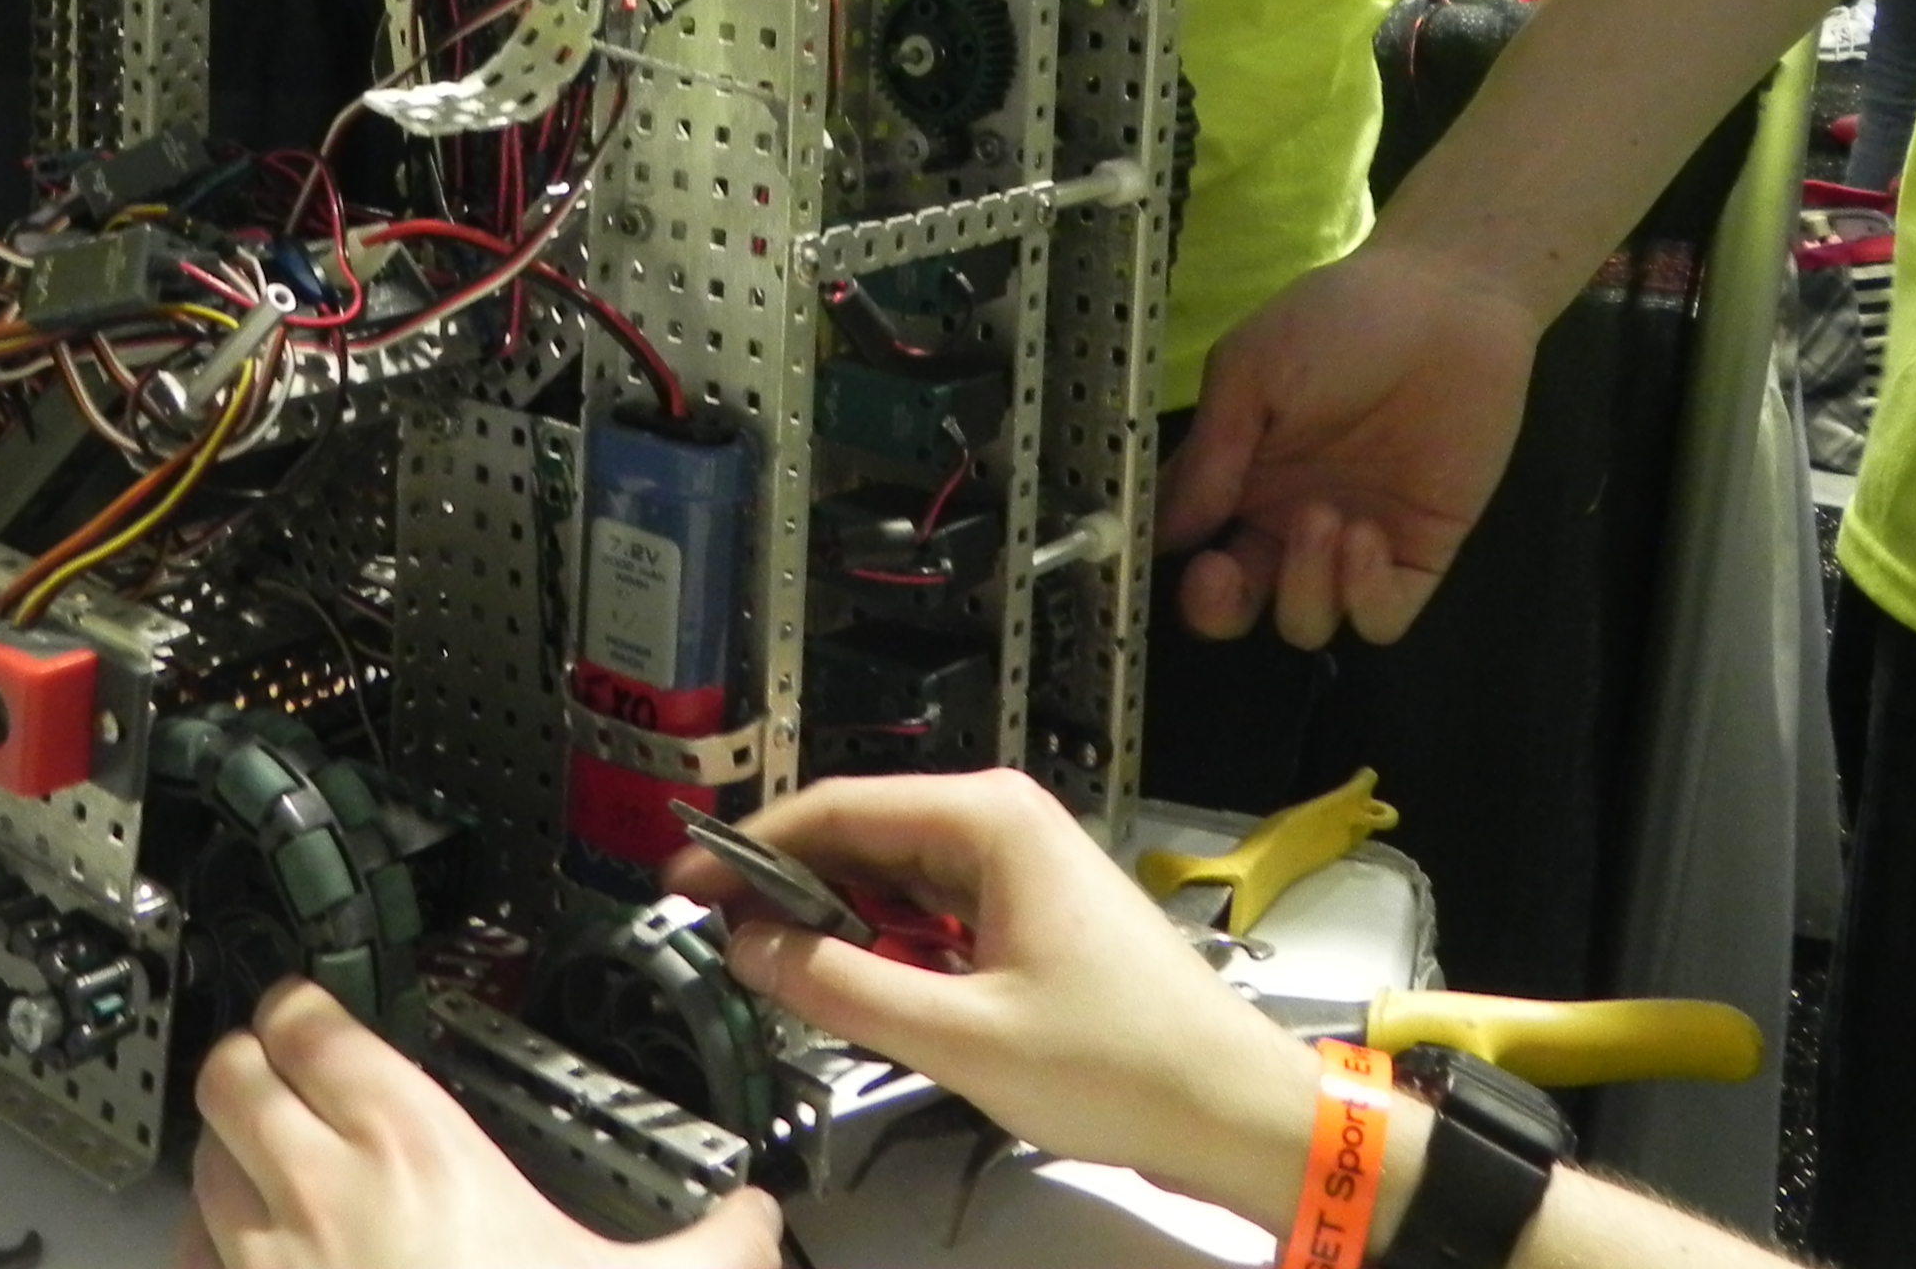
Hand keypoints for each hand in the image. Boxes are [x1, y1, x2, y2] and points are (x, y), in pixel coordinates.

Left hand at [189, 981, 782, 1268]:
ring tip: (272, 1161)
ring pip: (198, 1165)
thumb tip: (755, 1220)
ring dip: (226, 1151)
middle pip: (232, 1074)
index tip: (323, 1008)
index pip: (312, 1026)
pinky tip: (254, 1260)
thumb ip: (716, 1243)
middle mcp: (314, 1197)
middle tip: (290, 1071)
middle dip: (254, 1061)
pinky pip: (188, 1260)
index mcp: (410, 1150)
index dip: (309, 1006)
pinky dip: (209, 1246)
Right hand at [662, 768, 1317, 1224]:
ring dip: (831, 919)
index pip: (838, 807)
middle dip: (783, 884)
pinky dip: (882, 942)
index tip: (686, 883)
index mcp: (989, 819)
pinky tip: (846, 983)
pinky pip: (930, 910)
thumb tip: (752, 949)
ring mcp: (1018, 869)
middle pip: (861, 835)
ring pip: (891, 876)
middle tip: (713, 934)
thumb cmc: (1122, 1063)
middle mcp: (1002, 824)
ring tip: (766, 967)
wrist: (1229, 1108)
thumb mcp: (960, 1033)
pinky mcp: (1027, 916)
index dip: (750, 846)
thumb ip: (843, 987)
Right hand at [1157, 237, 1541, 646]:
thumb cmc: (1341, 320)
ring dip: (1301, 587)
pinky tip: (1364, 537)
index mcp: (1239, 475)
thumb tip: (1162, 533)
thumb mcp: (1253, 370)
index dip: (1164, 568)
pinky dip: (1362, 595)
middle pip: (1237, 608)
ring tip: (1324, 518)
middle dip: (1218, 610)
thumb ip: (1210, 454)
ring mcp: (1352, 543)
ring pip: (1305, 622)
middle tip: (1223, 576)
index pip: (1185, 545)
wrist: (1452, 301)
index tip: (1152, 559)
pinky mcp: (1420, 554)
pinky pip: (1380, 618)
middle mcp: (1287, 520)